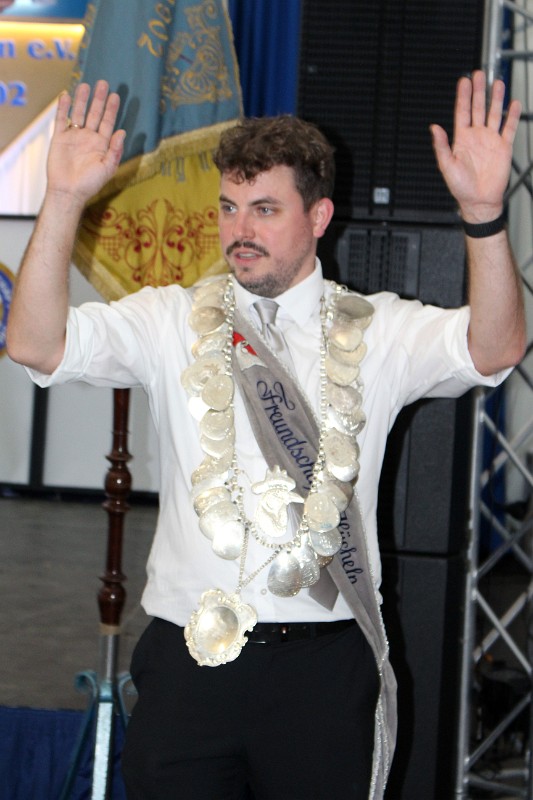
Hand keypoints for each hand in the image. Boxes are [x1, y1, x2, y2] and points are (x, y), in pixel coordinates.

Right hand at [47, 80, 124, 208]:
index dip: (111, 110)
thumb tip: (122, 131)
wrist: (68, 191)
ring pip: (78, 113)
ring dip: (82, 100)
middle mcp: (88, 138)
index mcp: (101, 144)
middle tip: (103, 83)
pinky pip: (61, 120)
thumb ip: (115, 150)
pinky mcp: (60, 138)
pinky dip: (63, 108)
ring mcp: (74, 137)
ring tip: (85, 85)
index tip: (115, 96)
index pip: (107, 123)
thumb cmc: (90, 184)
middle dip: (99, 100)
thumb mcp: (107, 168)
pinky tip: (66, 96)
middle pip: (94, 114)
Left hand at [430, 70, 520, 221]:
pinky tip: (513, 103)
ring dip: (496, 98)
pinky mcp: (503, 147)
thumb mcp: (447, 166)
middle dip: (478, 91)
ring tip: (497, 83)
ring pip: (494, 113)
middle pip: (478, 108)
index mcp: (461, 139)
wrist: (480, 201)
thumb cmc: (461, 187)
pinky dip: (511, 115)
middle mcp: (476, 136)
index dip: (463, 96)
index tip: (464, 81)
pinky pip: (508, 127)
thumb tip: (434, 128)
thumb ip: (441, 146)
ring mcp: (490, 140)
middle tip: (479, 74)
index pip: (462, 112)